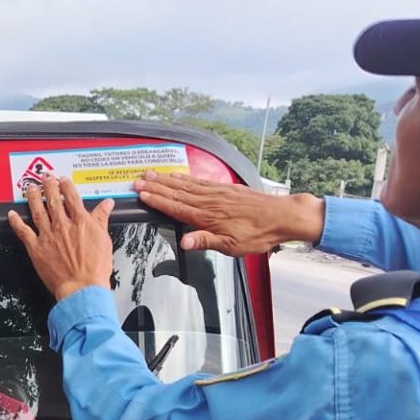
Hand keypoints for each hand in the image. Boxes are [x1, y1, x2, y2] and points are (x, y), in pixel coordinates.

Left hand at [7, 175, 114, 300]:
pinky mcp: (36, 248)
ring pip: (37, 211)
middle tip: (45, 177)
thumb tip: (107, 204)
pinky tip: (12, 214)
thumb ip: (102, 219)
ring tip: (30, 188)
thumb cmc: (94, 269)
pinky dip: (16, 222)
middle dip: (48, 186)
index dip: (66, 185)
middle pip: (53, 199)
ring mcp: (48, 236)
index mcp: (80, 222)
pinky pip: (23, 232)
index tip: (63, 180)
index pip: (72, 197)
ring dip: (33, 197)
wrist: (82, 287)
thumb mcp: (104, 240)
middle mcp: (62, 225)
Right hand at [131, 172, 323, 256]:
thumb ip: (205, 241)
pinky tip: (178, 175)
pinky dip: (185, 177)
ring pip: (186, 184)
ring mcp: (217, 192)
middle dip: (156, 186)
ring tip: (151, 174)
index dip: (157, 200)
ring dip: (167, 179)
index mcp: (207, 216)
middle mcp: (209, 201)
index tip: (142, 194)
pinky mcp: (225, 188)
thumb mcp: (231, 246)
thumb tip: (184, 242)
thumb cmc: (258, 234)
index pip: (176, 207)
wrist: (281, 217)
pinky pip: (199, 181)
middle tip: (138, 180)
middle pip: (177, 192)